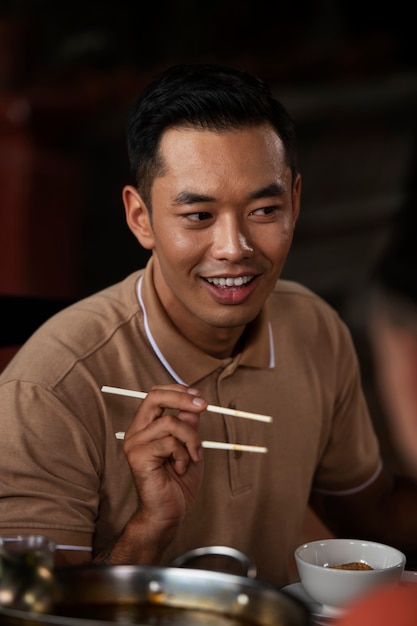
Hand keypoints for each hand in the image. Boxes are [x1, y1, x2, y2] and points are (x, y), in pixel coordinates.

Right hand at [122, 384, 206, 541]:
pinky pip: (170, 443)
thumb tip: (194, 405)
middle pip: (155, 397)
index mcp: (146, 427)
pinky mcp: (139, 456)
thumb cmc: (177, 482)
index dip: (178, 391)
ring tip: (192, 457)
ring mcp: (135, 443)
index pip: (156, 395)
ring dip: (190, 439)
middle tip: (203, 406)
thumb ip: (189, 425)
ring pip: (170, 423)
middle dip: (182, 398)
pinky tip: (180, 468)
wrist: (169, 513)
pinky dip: (183, 455)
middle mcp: (136, 432)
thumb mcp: (189, 446)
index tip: (199, 397)